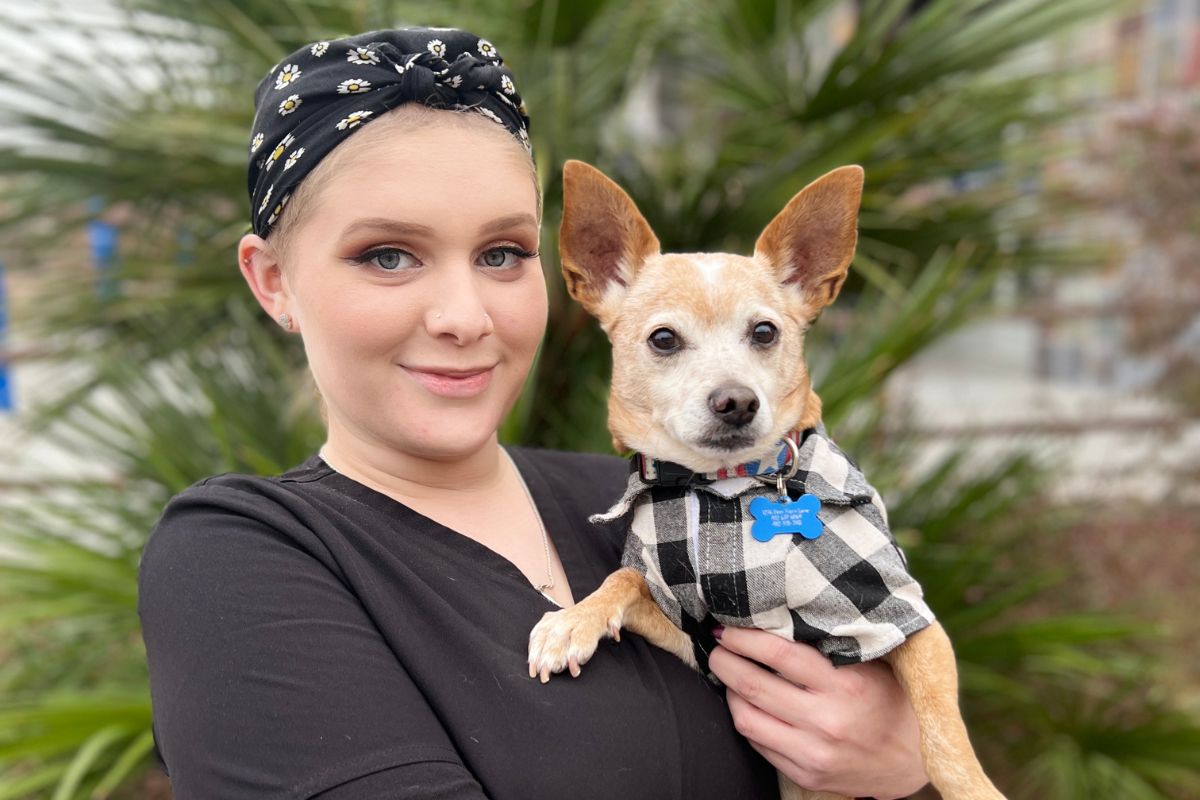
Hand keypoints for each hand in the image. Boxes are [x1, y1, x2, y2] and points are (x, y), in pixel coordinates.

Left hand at [708, 626, 927, 798]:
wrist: (913, 760)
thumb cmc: (889, 699)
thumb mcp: (870, 664)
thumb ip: (831, 643)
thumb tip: (778, 614)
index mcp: (845, 685)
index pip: (779, 653)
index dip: (744, 636)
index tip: (729, 625)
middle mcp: (827, 721)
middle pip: (753, 684)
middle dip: (724, 659)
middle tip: (717, 644)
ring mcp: (814, 753)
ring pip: (746, 717)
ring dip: (728, 689)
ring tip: (727, 672)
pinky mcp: (806, 775)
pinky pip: (758, 744)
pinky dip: (745, 718)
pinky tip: (746, 702)